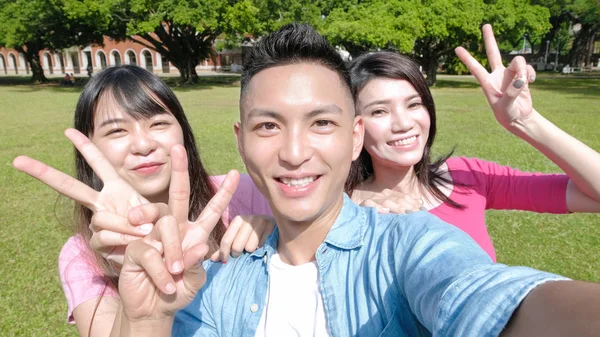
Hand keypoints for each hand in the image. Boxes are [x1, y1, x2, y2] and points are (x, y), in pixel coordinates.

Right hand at [12, 128, 150, 262]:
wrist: (159, 259)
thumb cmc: (163, 232)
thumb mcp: (163, 214)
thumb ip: (153, 210)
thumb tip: (133, 216)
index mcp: (118, 188)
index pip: (99, 164)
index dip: (86, 147)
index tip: (68, 130)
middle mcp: (103, 203)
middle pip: (70, 187)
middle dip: (44, 174)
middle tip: (17, 160)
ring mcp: (99, 223)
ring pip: (100, 218)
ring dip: (124, 225)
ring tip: (144, 232)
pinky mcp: (99, 243)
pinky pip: (104, 237)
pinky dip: (122, 238)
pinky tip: (134, 241)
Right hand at [117, 144, 239, 320]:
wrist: (153, 308)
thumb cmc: (178, 291)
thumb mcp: (194, 281)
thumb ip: (198, 264)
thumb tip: (199, 245)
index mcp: (193, 233)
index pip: (211, 210)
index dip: (223, 193)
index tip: (235, 173)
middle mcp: (174, 229)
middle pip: (177, 195)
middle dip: (179, 170)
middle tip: (177, 147)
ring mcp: (152, 236)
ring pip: (166, 226)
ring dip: (174, 253)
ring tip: (177, 273)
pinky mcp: (136, 248)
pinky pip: (151, 252)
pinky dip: (161, 272)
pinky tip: (165, 284)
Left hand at [209, 215, 275, 262]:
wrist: (277, 234)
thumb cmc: (253, 239)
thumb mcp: (237, 242)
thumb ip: (225, 250)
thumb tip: (213, 259)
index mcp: (238, 220)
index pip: (226, 240)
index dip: (223, 253)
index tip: (224, 262)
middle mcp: (249, 218)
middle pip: (237, 246)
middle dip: (239, 253)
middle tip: (244, 251)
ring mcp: (261, 220)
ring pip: (250, 247)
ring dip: (252, 251)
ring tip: (255, 246)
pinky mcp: (272, 225)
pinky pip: (262, 245)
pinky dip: (261, 248)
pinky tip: (263, 244)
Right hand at [360, 189, 424, 213]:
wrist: (361, 221)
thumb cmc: (382, 218)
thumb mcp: (396, 212)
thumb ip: (407, 205)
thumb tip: (421, 202)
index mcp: (391, 194)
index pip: (405, 198)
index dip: (414, 204)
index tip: (423, 211)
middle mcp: (382, 195)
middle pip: (398, 199)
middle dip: (408, 207)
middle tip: (417, 215)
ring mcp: (374, 199)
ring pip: (387, 202)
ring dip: (397, 208)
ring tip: (405, 214)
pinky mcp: (364, 205)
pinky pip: (370, 205)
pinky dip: (378, 207)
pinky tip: (385, 212)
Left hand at [455, 24, 536, 129]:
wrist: (519, 118)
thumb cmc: (507, 115)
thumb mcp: (505, 107)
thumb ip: (511, 94)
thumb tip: (519, 80)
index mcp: (487, 83)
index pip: (475, 68)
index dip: (467, 58)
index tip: (457, 48)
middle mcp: (497, 76)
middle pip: (492, 53)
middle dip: (489, 39)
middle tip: (485, 25)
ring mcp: (509, 74)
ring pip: (517, 61)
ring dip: (523, 70)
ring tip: (524, 84)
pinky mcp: (521, 76)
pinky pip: (527, 67)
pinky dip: (530, 73)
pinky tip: (531, 82)